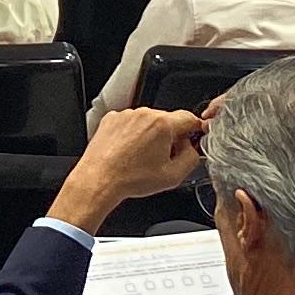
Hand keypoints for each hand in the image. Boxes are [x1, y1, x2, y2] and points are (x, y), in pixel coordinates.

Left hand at [56, 106, 204, 226]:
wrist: (99, 179)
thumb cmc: (130, 179)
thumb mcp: (173, 175)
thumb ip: (191, 157)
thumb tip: (192, 148)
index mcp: (162, 125)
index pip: (189, 118)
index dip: (195, 130)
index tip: (193, 138)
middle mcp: (143, 115)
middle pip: (168, 120)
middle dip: (170, 136)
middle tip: (163, 156)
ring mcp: (126, 115)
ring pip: (148, 121)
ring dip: (150, 134)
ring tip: (141, 157)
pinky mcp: (112, 119)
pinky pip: (130, 123)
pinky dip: (132, 134)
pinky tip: (128, 151)